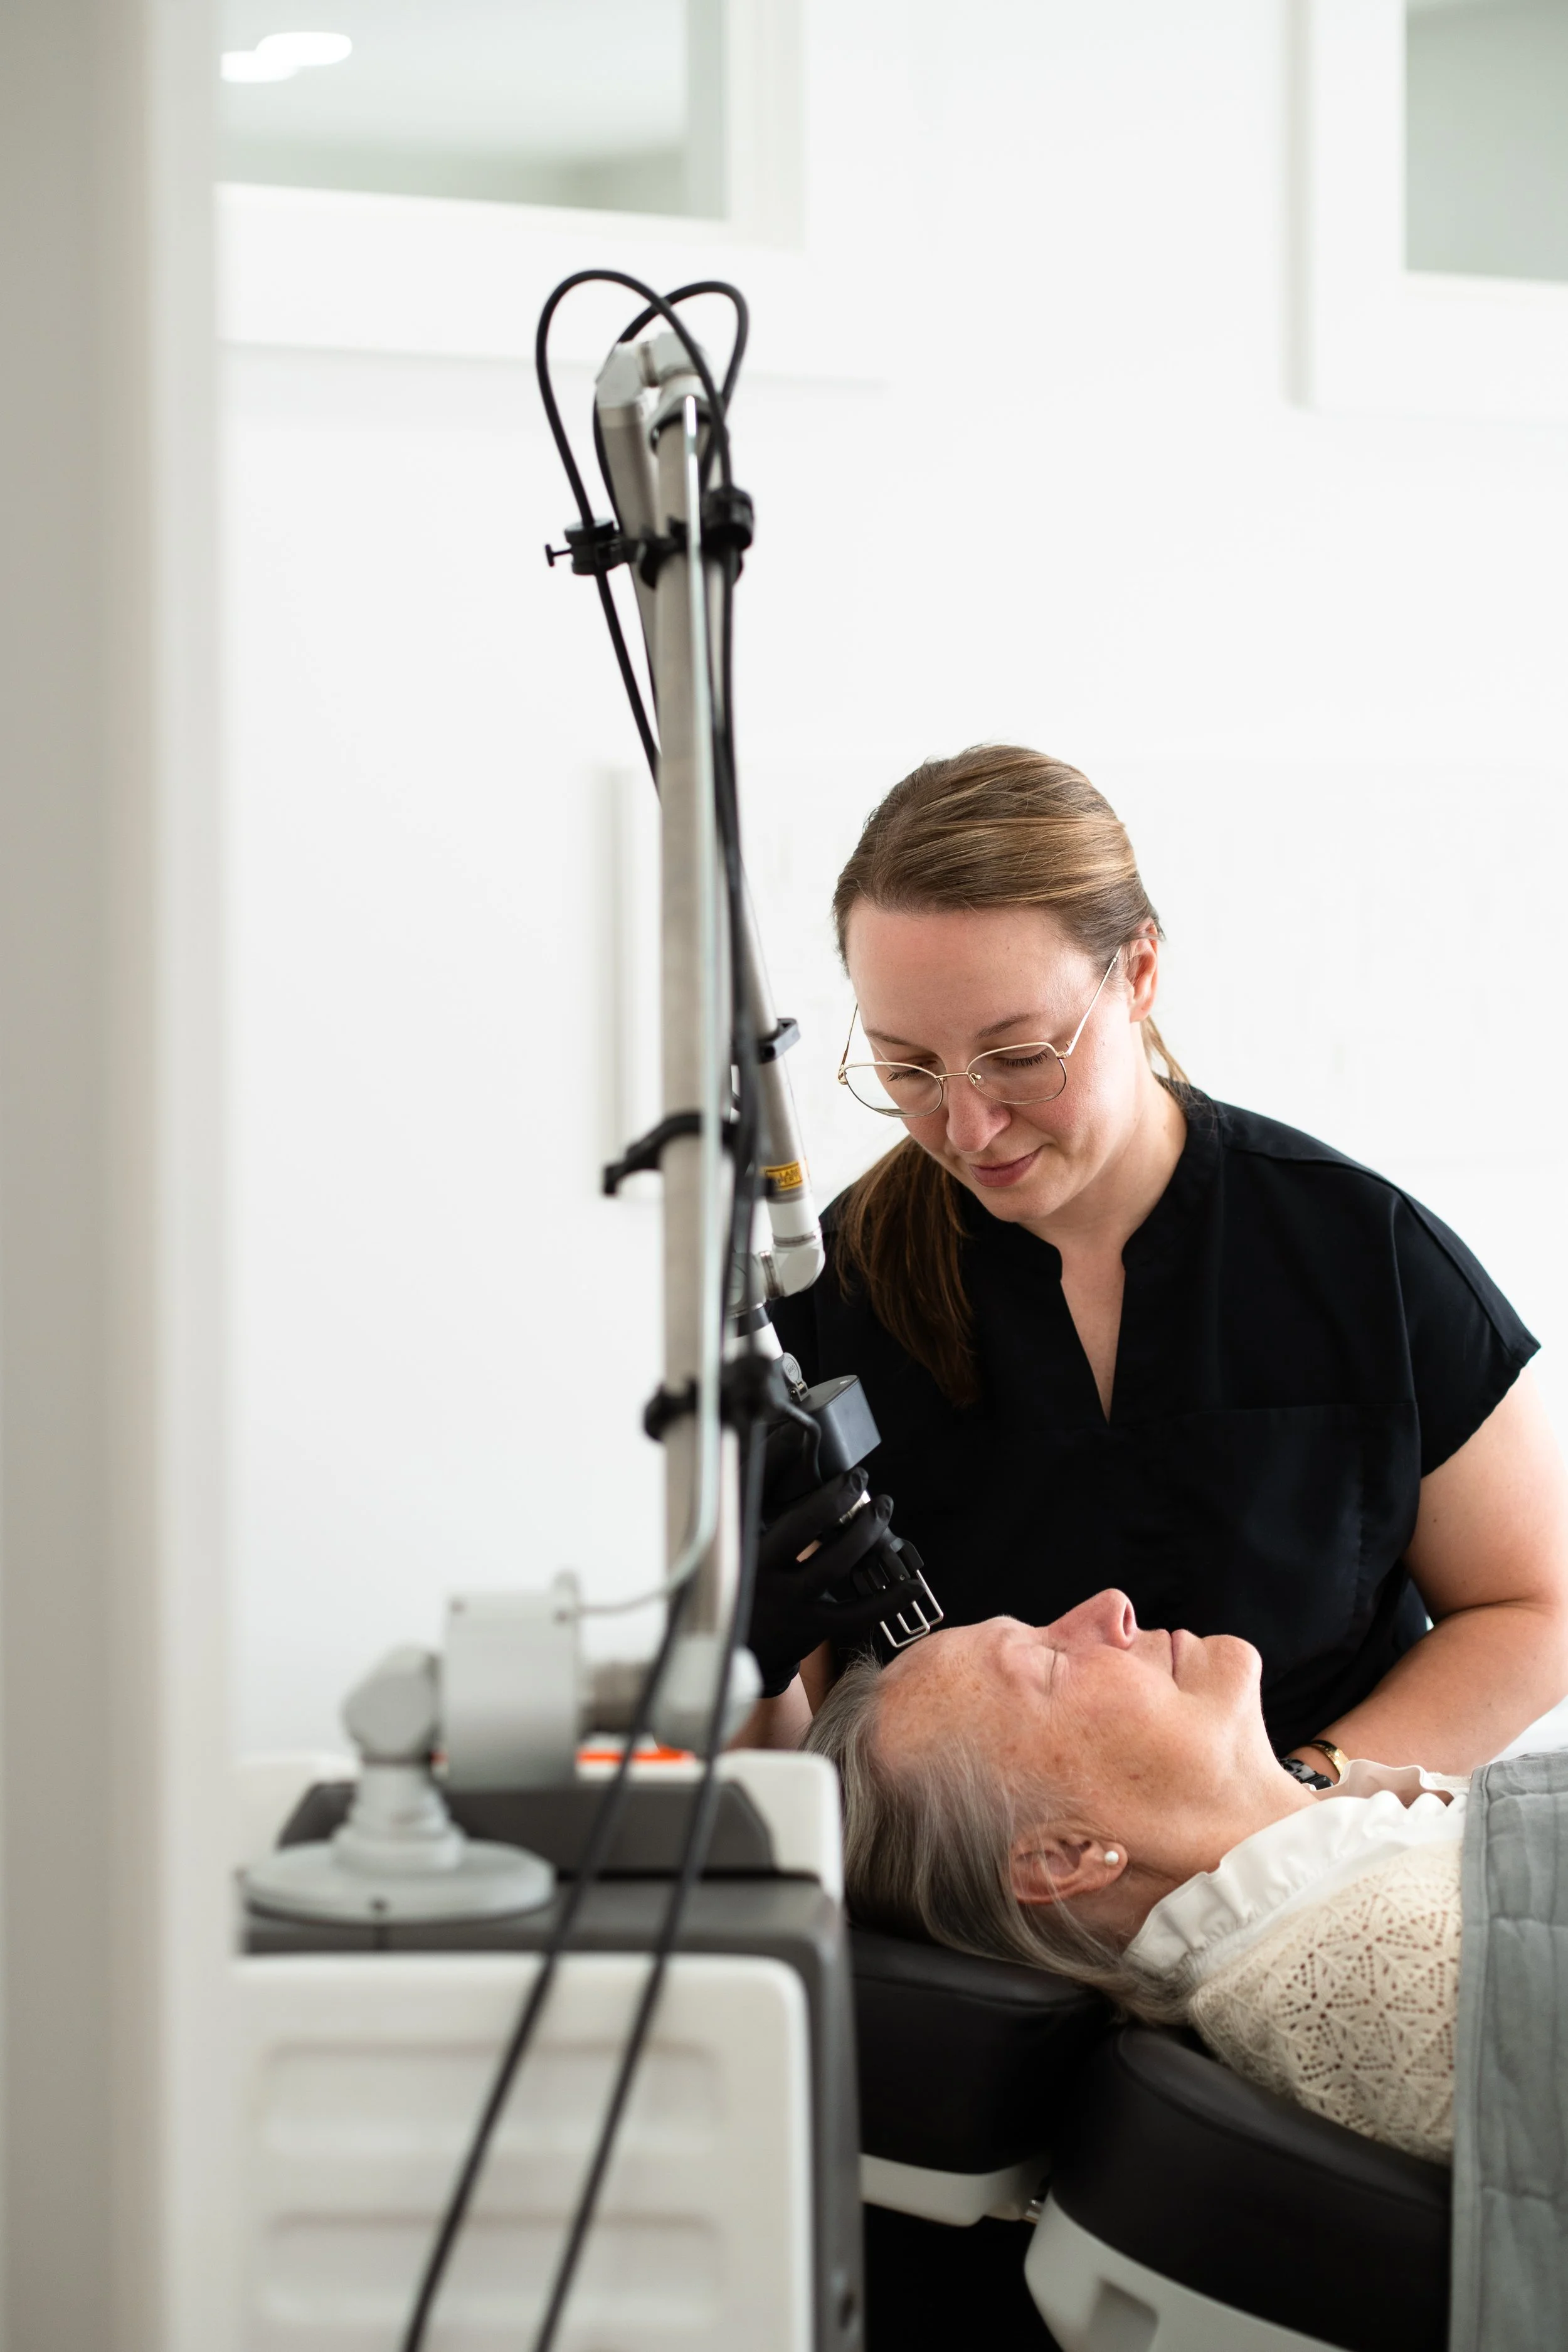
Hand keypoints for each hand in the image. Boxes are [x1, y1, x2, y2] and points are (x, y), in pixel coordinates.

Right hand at [746, 1468, 923, 1696]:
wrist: (740, 1651)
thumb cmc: (744, 1585)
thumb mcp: (739, 1545)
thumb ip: (755, 1508)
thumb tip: (779, 1450)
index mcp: (736, 1544)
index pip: (752, 1494)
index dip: (773, 1459)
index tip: (796, 1434)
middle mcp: (757, 1572)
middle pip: (801, 1526)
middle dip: (835, 1497)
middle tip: (858, 1478)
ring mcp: (786, 1602)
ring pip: (832, 1564)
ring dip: (865, 1533)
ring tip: (882, 1508)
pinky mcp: (810, 1628)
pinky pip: (855, 1613)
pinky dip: (888, 1599)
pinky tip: (909, 1585)